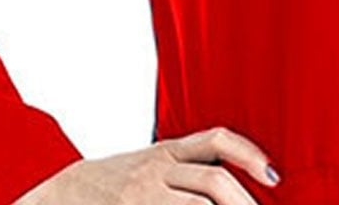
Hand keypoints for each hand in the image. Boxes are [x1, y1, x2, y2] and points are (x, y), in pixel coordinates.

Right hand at [14, 125, 282, 204]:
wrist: (63, 192)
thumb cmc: (117, 181)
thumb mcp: (152, 162)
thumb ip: (187, 166)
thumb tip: (233, 183)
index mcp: (168, 150)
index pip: (217, 141)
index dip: (249, 154)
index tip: (275, 176)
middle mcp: (157, 169)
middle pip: (214, 182)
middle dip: (244, 203)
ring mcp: (144, 195)